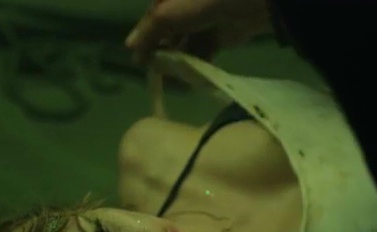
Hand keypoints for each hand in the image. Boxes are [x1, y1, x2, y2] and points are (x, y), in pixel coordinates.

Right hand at [125, 0, 272, 63]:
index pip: (151, 20)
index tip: (140, 62)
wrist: (245, 3)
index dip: (145, 40)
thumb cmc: (198, 2)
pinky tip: (190, 77)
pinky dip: (195, 64)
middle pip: (167, 35)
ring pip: (184, 46)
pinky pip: (202, 52)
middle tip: (158, 73)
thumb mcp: (165, 15)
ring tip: (174, 79)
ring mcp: (202, 22)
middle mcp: (184, 7)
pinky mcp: (218, 36)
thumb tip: (130, 50)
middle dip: (162, 53)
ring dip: (178, 63)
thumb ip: (147, 33)